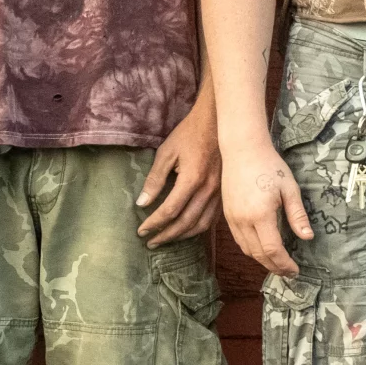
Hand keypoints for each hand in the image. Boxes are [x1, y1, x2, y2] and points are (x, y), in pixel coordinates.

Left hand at [137, 99, 221, 246]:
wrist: (218, 122)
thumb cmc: (189, 134)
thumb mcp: (166, 152)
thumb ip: (154, 179)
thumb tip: (142, 203)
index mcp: (193, 179)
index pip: (170, 210)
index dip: (154, 223)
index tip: (141, 230)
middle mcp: (208, 190)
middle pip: (186, 223)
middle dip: (166, 235)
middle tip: (150, 242)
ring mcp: (219, 193)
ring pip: (201, 225)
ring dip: (182, 236)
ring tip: (166, 239)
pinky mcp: (224, 193)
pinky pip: (211, 218)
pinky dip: (197, 228)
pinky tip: (185, 230)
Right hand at [222, 138, 311, 276]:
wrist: (242, 149)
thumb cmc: (268, 165)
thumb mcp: (289, 188)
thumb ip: (297, 215)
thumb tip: (307, 237)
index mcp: (260, 215)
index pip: (273, 250)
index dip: (285, 264)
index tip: (296, 270)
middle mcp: (243, 221)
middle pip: (259, 255)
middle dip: (275, 267)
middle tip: (289, 272)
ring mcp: (232, 219)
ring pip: (247, 250)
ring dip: (262, 261)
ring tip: (277, 264)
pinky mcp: (227, 215)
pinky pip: (239, 240)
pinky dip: (251, 250)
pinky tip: (262, 248)